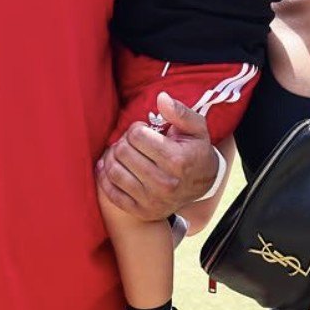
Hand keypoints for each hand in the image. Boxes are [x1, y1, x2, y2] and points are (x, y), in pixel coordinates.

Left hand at [97, 93, 216, 219]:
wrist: (204, 185)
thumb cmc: (196, 151)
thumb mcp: (196, 128)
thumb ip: (180, 112)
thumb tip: (161, 98)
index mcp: (177, 160)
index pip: (137, 136)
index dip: (136, 128)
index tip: (143, 130)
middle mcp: (165, 183)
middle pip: (123, 152)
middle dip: (124, 141)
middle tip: (132, 141)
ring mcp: (152, 200)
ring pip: (114, 171)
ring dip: (112, 157)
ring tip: (121, 152)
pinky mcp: (141, 211)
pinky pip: (111, 193)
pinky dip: (105, 177)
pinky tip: (111, 166)